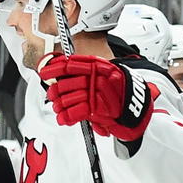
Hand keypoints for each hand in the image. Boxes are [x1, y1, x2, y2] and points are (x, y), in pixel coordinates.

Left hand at [38, 55, 154, 141]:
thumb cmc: (119, 93)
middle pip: (65, 84)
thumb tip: (60, 77)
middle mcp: (98, 78)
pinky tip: (64, 118)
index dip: (54, 68)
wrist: (138, 108)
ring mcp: (98, 93)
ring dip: (59, 106)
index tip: (44, 72)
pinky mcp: (98, 110)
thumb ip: (85, 75)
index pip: (71, 64)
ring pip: (67, 98)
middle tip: (52, 96)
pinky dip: (66, 117)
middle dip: (54, 92)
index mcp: (99, 66)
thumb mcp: (104, 76)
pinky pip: (74, 112)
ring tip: (59, 109)